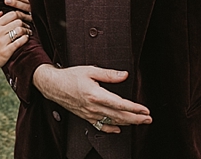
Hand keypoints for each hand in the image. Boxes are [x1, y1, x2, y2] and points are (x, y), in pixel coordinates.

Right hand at [0, 11, 29, 73]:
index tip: (22, 19)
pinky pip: (19, 42)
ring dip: (26, 31)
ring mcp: (2, 42)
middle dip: (24, 23)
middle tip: (26, 26)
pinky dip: (25, 39)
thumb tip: (1, 12)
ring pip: (20, 30)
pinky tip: (25, 38)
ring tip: (27, 33)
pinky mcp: (7, 51)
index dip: (19, 15)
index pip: (11, 14)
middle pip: (18, 21)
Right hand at [32, 64, 151, 132]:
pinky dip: (111, 129)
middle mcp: (93, 107)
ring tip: (139, 122)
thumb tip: (124, 75)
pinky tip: (119, 129)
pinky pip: (100, 126)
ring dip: (127, 123)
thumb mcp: (90, 70)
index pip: (120, 104)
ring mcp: (89, 114)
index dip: (134, 108)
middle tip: (148, 119)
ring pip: (112, 122)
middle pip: (119, 116)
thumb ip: (109, 74)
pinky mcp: (85, 117)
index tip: (145, 110)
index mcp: (96, 94)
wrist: (53, 85)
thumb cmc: (70, 76)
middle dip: (136, 119)